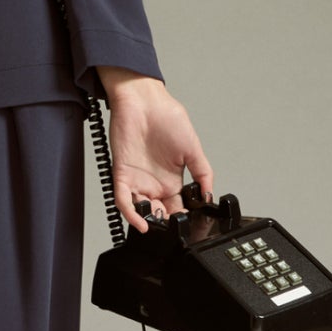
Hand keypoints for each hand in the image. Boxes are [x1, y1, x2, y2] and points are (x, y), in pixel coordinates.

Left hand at [95, 69, 212, 233]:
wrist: (145, 100)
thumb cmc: (168, 117)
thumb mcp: (194, 148)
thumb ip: (203, 172)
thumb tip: (210, 194)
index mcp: (172, 180)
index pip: (177, 208)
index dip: (182, 219)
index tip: (190, 226)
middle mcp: (154, 183)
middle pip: (158, 213)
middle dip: (165, 224)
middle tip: (173, 230)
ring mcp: (137, 180)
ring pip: (140, 210)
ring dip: (149, 221)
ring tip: (159, 227)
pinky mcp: (121, 174)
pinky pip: (123, 200)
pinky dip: (131, 214)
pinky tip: (141, 222)